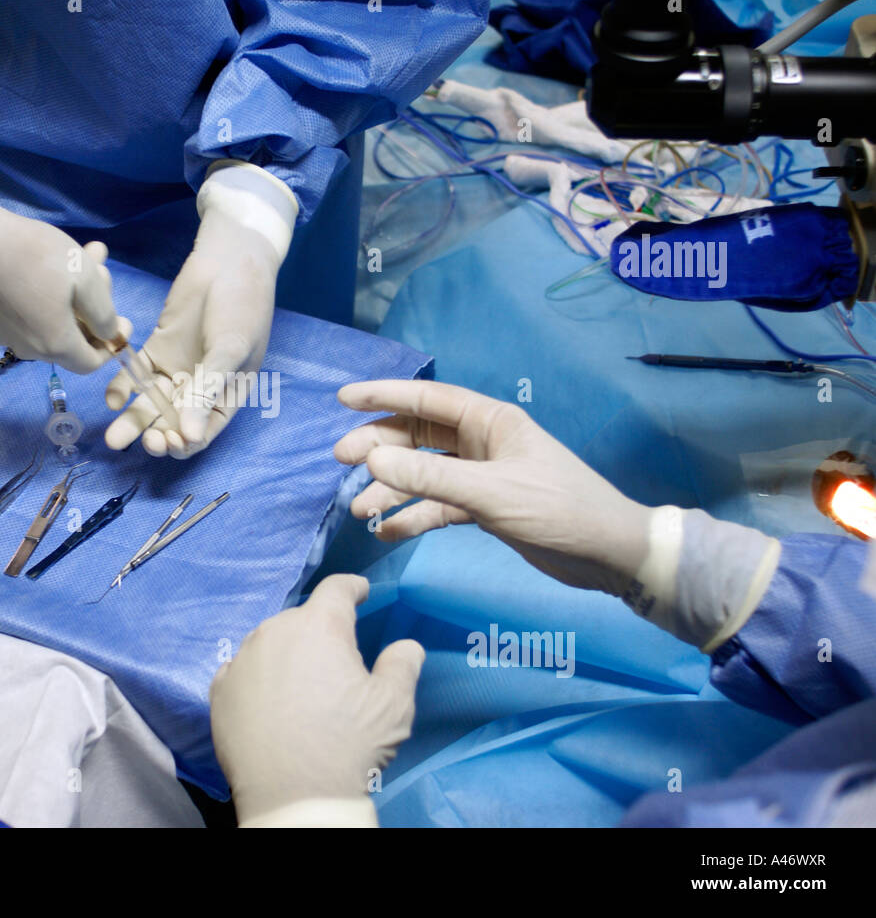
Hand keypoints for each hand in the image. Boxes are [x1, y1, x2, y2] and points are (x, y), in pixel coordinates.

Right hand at [0, 114, 123, 372]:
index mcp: (56, 346)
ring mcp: (9, 336)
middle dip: (94, 307)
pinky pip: (33, 316)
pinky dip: (51, 296)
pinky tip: (54, 264)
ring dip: (75, 295)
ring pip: (55, 324)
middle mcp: (31, 350)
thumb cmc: (36, 256)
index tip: (120, 317)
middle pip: (74, 340)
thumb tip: (109, 335)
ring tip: (86, 255)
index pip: (92, 364)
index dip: (111, 344)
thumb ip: (104, 313)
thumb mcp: (85, 277)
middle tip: (102, 268)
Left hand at [104, 161, 297, 458]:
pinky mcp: (157, 348)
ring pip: (150, 405)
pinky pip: (135, 375)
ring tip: (113, 437)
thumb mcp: (229, 351)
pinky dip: (124, 388)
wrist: (228, 260)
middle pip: (172, 424)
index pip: (201, 434)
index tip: (166, 440)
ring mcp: (177, 369)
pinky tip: (112, 398)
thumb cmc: (242, 307)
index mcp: (226, 397)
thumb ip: (206, 392)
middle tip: (138, 441)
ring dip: (133, 422)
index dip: (182, 444)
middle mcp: (199, 390)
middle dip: (154, 437)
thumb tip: (188, 437)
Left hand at [210, 574, 423, 825]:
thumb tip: (406, 647)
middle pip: (301, 619)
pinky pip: (241, 671)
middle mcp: (275, 632)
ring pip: (268, 643)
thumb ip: (402, 665)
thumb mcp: (393, 705)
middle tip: (335, 664)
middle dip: (319, 632)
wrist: (294, 797)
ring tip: (301, 685)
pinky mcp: (219, 690)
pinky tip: (268, 701)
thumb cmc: (349, 745)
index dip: (352, 588)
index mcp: (320, 626)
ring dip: (285, 654)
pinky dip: (256, 678)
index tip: (360, 593)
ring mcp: (242, 660)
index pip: (337, 589)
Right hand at [333, 379, 653, 596]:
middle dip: (378, 448)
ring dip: (390, 489)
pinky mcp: (484, 508)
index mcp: (490, 421)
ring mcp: (481, 476)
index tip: (343, 399)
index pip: (426, 399)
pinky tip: (387, 531)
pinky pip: (437, 506)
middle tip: (341, 461)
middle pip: (417, 436)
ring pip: (422, 474)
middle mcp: (482, 442)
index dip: (383, 396)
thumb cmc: (558, 509)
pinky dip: (412, 517)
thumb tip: (374, 461)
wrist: (608, 554)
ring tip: (358, 509)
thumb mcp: (491, 493)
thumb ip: (430, 479)